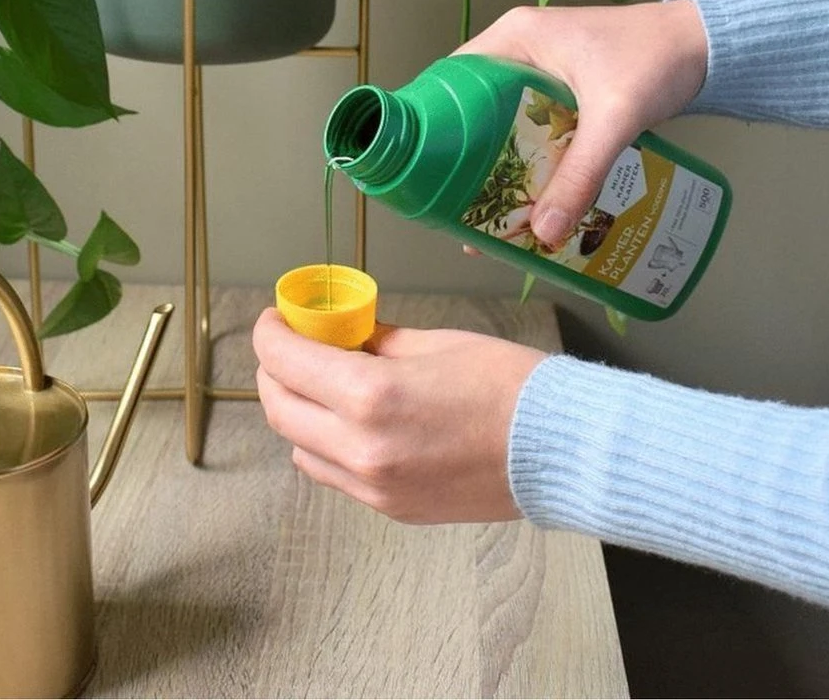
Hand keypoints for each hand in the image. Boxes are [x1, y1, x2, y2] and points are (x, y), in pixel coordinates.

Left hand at [253, 307, 545, 523]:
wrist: (558, 448)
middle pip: (279, 408)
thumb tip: (344, 334)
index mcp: (369, 395)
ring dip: (296, 410)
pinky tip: (348, 421)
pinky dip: (324, 444)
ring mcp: (374, 486)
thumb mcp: (432, 342)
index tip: (276, 319)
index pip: (286, 361)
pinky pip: (332, 474)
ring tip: (320, 384)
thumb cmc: (505, 383)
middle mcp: (360, 447)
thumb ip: (375, 340)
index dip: (271, 332)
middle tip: (290, 346)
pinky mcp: (391, 509)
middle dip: (275, 371)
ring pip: (299, 446)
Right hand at [454, 0, 707, 247]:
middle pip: (475, 107)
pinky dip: (529, 158)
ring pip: (504, 121)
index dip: (436, 122)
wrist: (713, 45)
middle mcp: (521, 50)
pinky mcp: (566, 90)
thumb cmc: (658, 61)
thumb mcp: (614, 118)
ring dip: (499, 162)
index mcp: (516, 37)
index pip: (454, 78)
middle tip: (456, 204)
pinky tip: (532, 195)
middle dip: (468, 156)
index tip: (427, 168)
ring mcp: (544, 70)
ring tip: (488, 211)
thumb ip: (582, 173)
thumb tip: (544, 232)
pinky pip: (533, 127)